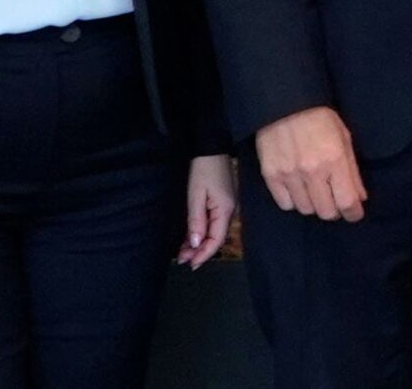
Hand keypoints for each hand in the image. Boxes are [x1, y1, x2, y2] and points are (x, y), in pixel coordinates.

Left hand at [176, 154, 237, 268]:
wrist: (212, 147)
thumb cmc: (204, 168)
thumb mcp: (196, 194)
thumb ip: (196, 221)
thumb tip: (196, 244)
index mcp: (226, 210)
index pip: (216, 240)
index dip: (204, 255)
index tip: (190, 264)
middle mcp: (230, 212)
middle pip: (216, 238)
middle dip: (199, 251)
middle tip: (181, 260)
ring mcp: (228, 207)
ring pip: (214, 232)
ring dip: (199, 243)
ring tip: (183, 252)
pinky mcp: (223, 203)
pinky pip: (214, 223)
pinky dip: (202, 232)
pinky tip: (191, 238)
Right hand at [254, 106, 367, 221]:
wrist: (284, 102)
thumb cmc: (319, 117)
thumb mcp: (344, 138)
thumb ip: (352, 170)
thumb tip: (360, 198)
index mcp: (334, 160)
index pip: (347, 202)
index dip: (354, 213)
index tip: (354, 213)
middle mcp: (312, 171)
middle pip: (326, 212)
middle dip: (334, 210)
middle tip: (334, 199)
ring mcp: (290, 175)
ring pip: (306, 210)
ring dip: (314, 204)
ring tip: (314, 191)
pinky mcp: (271, 175)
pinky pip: (285, 204)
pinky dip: (293, 201)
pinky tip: (297, 188)